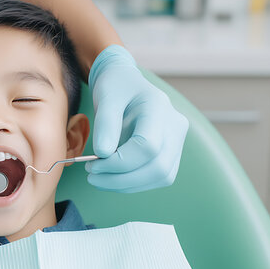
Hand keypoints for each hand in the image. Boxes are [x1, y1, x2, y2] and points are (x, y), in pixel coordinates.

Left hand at [86, 45, 188, 192]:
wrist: (126, 83)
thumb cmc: (116, 87)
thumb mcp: (106, 98)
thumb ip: (105, 124)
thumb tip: (103, 154)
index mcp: (159, 108)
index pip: (148, 147)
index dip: (119, 162)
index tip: (93, 164)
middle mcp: (175, 127)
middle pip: (158, 167)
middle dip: (121, 180)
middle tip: (92, 176)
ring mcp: (177, 142)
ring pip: (160, 177)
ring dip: (126, 185)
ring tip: (99, 177)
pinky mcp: (171, 154)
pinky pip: (157, 177)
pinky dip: (133, 183)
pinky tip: (112, 177)